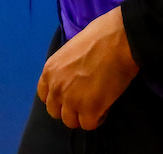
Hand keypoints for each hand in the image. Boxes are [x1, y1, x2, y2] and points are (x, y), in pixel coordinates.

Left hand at [37, 6, 139, 130]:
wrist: (118, 40)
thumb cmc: (99, 37)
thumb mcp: (70, 50)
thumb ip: (65, 69)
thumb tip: (72, 77)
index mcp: (49, 71)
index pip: (44, 95)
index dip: (58, 97)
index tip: (71, 94)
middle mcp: (56, 88)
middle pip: (55, 112)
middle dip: (69, 108)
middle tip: (85, 100)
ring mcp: (71, 101)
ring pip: (70, 122)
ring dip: (82, 115)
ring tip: (97, 104)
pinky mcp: (89, 110)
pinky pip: (89, 125)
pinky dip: (98, 118)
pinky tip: (106, 106)